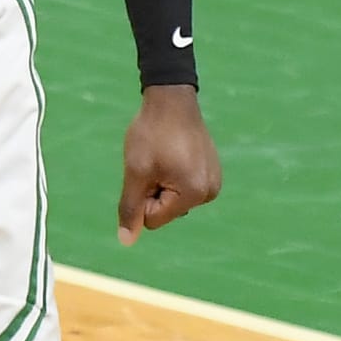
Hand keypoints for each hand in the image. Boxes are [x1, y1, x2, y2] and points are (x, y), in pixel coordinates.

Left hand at [117, 87, 220, 245]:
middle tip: (155, 161)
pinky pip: (183, 187)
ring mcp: (214, 183)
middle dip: (153, 191)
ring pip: (173, 200)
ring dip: (161, 183)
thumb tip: (126, 241)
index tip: (145, 170)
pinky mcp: (211, 173)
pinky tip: (173, 153)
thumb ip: (131, 208)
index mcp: (194, 194)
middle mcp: (210, 193)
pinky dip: (172, 175)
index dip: (140, 197)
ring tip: (164, 156)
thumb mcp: (135, 172)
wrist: (171, 99)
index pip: (153, 220)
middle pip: (165, 212)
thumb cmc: (151, 134)